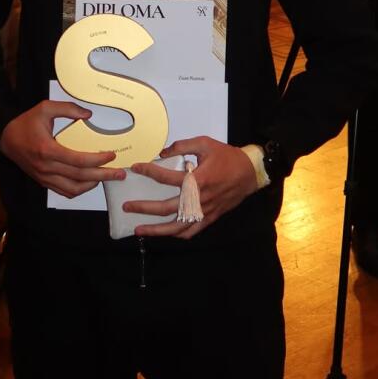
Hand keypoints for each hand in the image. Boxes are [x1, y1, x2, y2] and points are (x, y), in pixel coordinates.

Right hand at [0, 100, 126, 197]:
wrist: (7, 139)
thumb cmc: (26, 123)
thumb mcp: (45, 108)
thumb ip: (67, 109)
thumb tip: (89, 114)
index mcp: (47, 150)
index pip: (78, 160)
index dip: (97, 160)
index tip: (111, 155)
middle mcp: (46, 167)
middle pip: (80, 177)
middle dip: (103, 175)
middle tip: (120, 173)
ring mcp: (44, 177)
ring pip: (73, 189)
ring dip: (93, 185)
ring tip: (108, 177)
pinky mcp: (44, 182)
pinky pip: (64, 191)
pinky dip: (80, 190)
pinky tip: (91, 182)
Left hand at [128, 137, 257, 239]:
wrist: (250, 173)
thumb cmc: (227, 157)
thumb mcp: (205, 144)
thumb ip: (182, 146)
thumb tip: (163, 152)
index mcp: (196, 179)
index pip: (165, 177)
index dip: (148, 171)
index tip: (136, 168)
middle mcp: (198, 198)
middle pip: (166, 208)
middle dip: (144, 208)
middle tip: (127, 207)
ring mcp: (204, 211)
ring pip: (176, 227)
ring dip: (156, 230)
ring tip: (139, 230)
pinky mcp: (210, 218)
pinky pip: (191, 231)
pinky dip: (177, 235)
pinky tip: (166, 234)